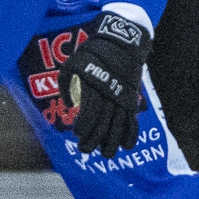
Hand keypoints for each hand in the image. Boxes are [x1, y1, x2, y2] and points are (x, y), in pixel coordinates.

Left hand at [58, 11, 151, 157]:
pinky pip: (132, 118)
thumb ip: (66, 85)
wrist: (121, 43)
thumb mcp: (72, 65)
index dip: (84, 124)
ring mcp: (123, 96)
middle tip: (85, 151)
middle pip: (104, 120)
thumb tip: (70, 105)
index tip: (76, 134)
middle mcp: (110, 93)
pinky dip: (131, 133)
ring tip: (107, 155)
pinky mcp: (131, 97)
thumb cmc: (91, 54)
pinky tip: (128, 146)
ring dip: (113, 140)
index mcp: (94, 85)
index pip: (90, 110)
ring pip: (119, 122)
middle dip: (95, 138)